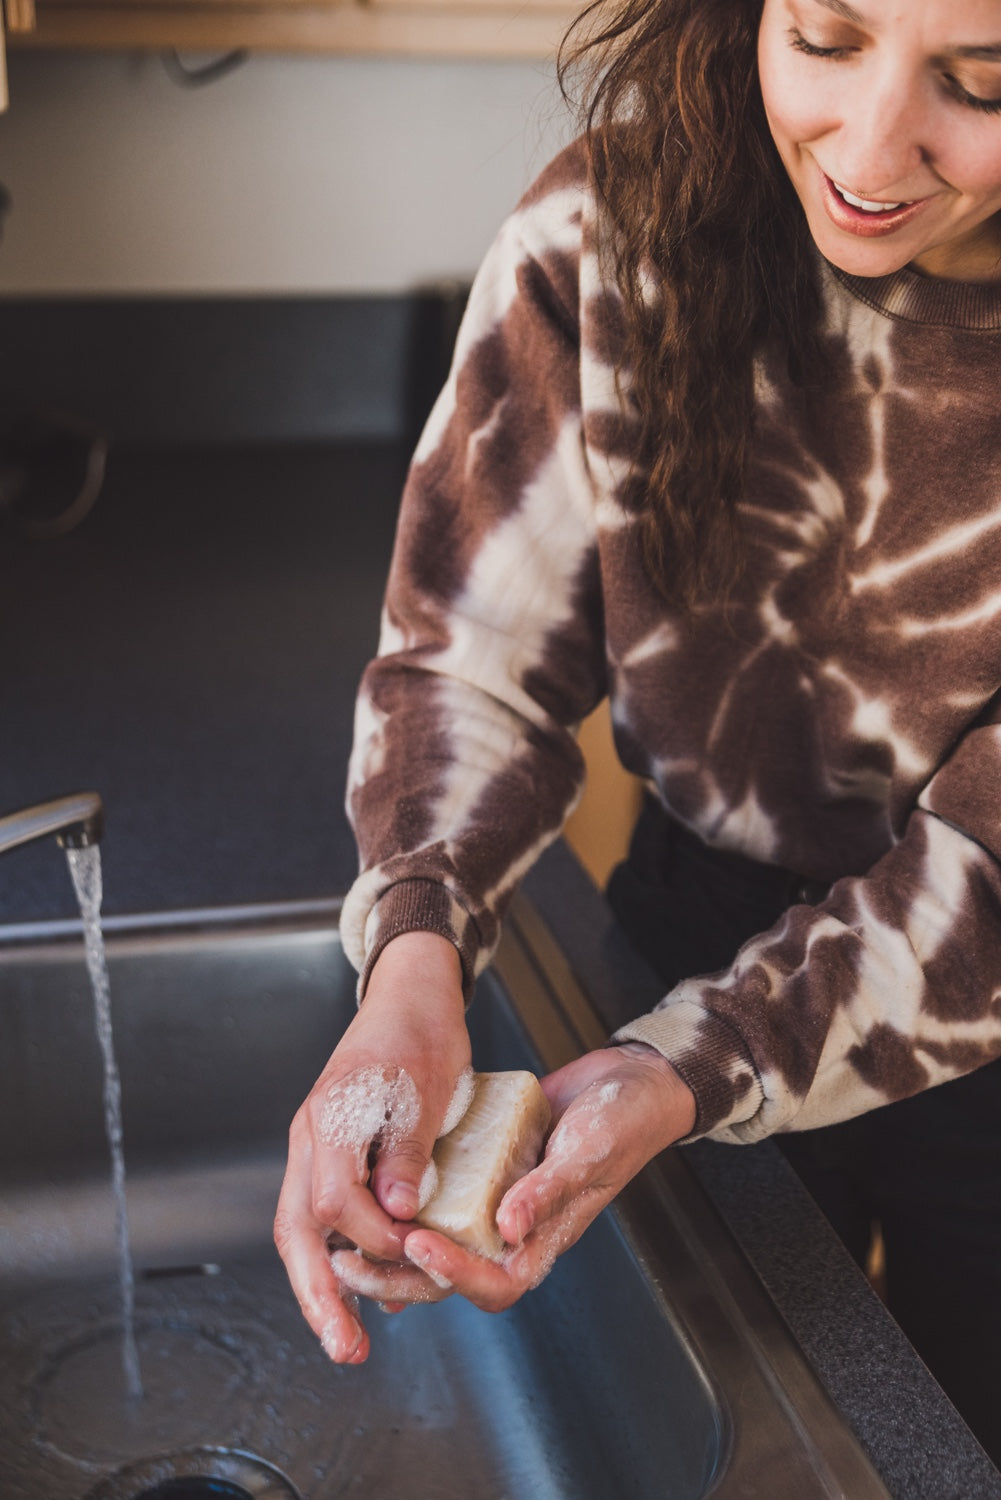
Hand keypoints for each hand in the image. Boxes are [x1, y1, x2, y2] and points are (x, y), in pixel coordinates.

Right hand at [273, 930, 470, 1362]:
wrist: (410, 996)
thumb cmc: (422, 1032)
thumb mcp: (426, 1084)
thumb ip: (407, 1147)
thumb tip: (397, 1212)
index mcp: (332, 1118)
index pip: (335, 1200)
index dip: (373, 1236)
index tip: (412, 1250)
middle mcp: (312, 1138)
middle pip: (297, 1230)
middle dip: (318, 1296)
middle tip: (345, 1350)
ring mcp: (316, 1147)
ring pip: (302, 1231)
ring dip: (322, 1288)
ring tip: (347, 1341)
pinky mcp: (332, 1155)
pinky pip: (323, 1216)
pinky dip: (339, 1257)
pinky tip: (367, 1291)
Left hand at [331, 1042, 695, 1314]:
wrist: (631, 1081)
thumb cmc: (623, 1122)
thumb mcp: (588, 1151)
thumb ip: (548, 1191)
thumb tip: (509, 1228)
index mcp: (543, 1239)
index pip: (492, 1282)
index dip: (452, 1273)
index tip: (417, 1242)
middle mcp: (514, 1229)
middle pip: (451, 1275)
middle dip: (399, 1275)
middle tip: (350, 1261)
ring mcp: (497, 1201)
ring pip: (438, 1239)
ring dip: (391, 1245)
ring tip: (345, 1237)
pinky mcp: (485, 1169)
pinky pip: (442, 1195)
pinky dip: (409, 1200)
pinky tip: (374, 1188)